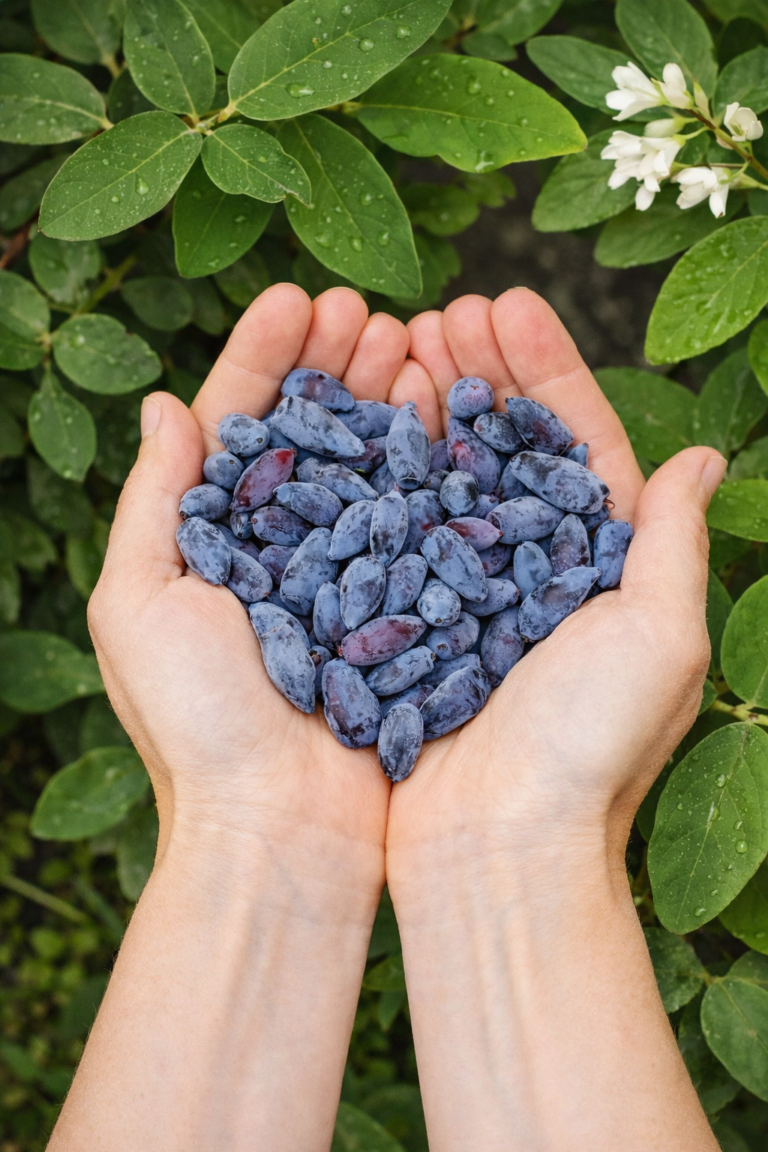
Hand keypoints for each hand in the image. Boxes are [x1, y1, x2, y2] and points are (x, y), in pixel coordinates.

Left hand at [89, 284, 410, 911]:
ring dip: (384, 397)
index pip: (236, 425)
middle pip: (308, 434)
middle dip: (333, 364)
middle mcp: (279, 547)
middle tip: (368, 307)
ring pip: (366, 464)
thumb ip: (154, 500)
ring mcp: (343, 574)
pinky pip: (413, 518)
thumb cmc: (196, 723)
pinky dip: (426, 461)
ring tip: (411, 336)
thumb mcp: (140, 602)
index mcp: (209, 539)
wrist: (282, 830)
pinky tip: (445, 410)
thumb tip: (165, 404)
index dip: (263, 357)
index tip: (298, 297)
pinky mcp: (397, 605)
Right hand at [387, 288, 726, 882]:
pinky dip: (380, 471)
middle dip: (479, 373)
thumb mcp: (661, 636)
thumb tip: (703, 455)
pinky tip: (361, 419)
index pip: (575, 444)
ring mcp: (463, 592)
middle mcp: (531, 570)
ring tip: (397, 341)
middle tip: (444, 309)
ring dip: (425, 406)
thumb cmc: (590, 747)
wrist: (496, 848)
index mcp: (600, 566)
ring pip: (443, 477)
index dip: (545, 372)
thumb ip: (673, 540)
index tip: (508, 304)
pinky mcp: (405, 618)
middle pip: (504, 448)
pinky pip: (393, 529)